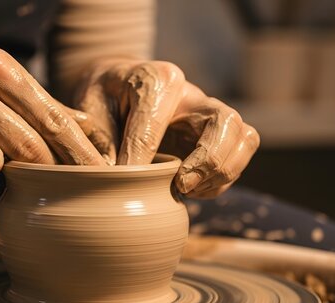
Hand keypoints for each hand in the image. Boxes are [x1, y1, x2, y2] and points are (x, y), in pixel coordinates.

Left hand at [72, 58, 259, 197]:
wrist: (120, 88)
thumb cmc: (104, 98)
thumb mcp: (90, 109)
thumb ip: (100, 139)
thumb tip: (111, 178)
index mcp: (157, 79)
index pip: (155, 122)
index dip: (140, 157)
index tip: (125, 180)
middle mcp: (193, 94)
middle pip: (226, 122)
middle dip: (209, 160)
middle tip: (181, 186)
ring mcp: (210, 115)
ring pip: (244, 137)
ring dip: (223, 172)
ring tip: (188, 190)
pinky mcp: (218, 136)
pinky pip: (239, 157)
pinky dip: (221, 181)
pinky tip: (192, 191)